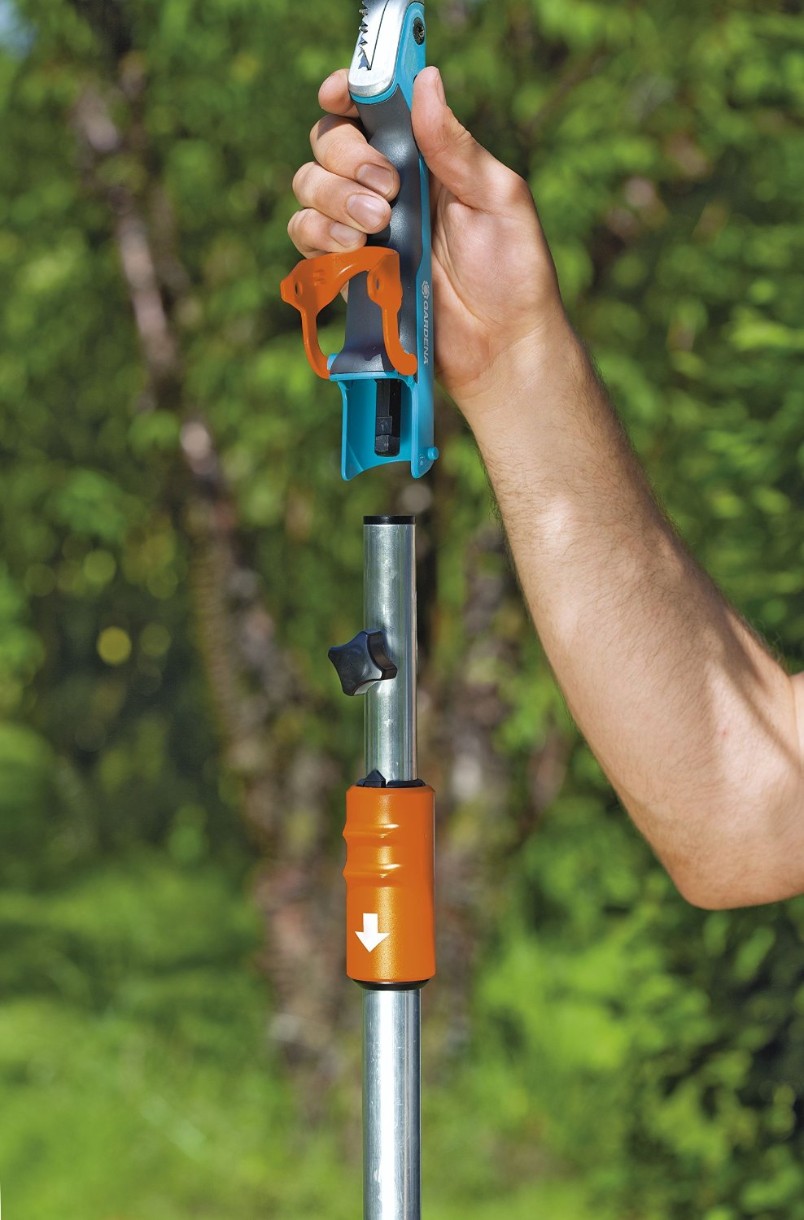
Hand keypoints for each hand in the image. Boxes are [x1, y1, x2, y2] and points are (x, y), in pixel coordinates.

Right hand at [288, 66, 568, 412]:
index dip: (348, 91)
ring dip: (334, 197)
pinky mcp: (349, 269)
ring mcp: (364, 228)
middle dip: (348, 156)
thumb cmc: (513, 276)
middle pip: (331, 141)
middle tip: (389, 189)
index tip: (339, 93)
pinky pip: (306, 237)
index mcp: (427, 158)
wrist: (499, 350)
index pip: (373, 108)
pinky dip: (319, 235)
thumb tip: (426, 80)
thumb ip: (457, 147)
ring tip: (377, 225)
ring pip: (310, 185)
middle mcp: (389, 186)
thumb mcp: (499, 200)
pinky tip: (354, 248)